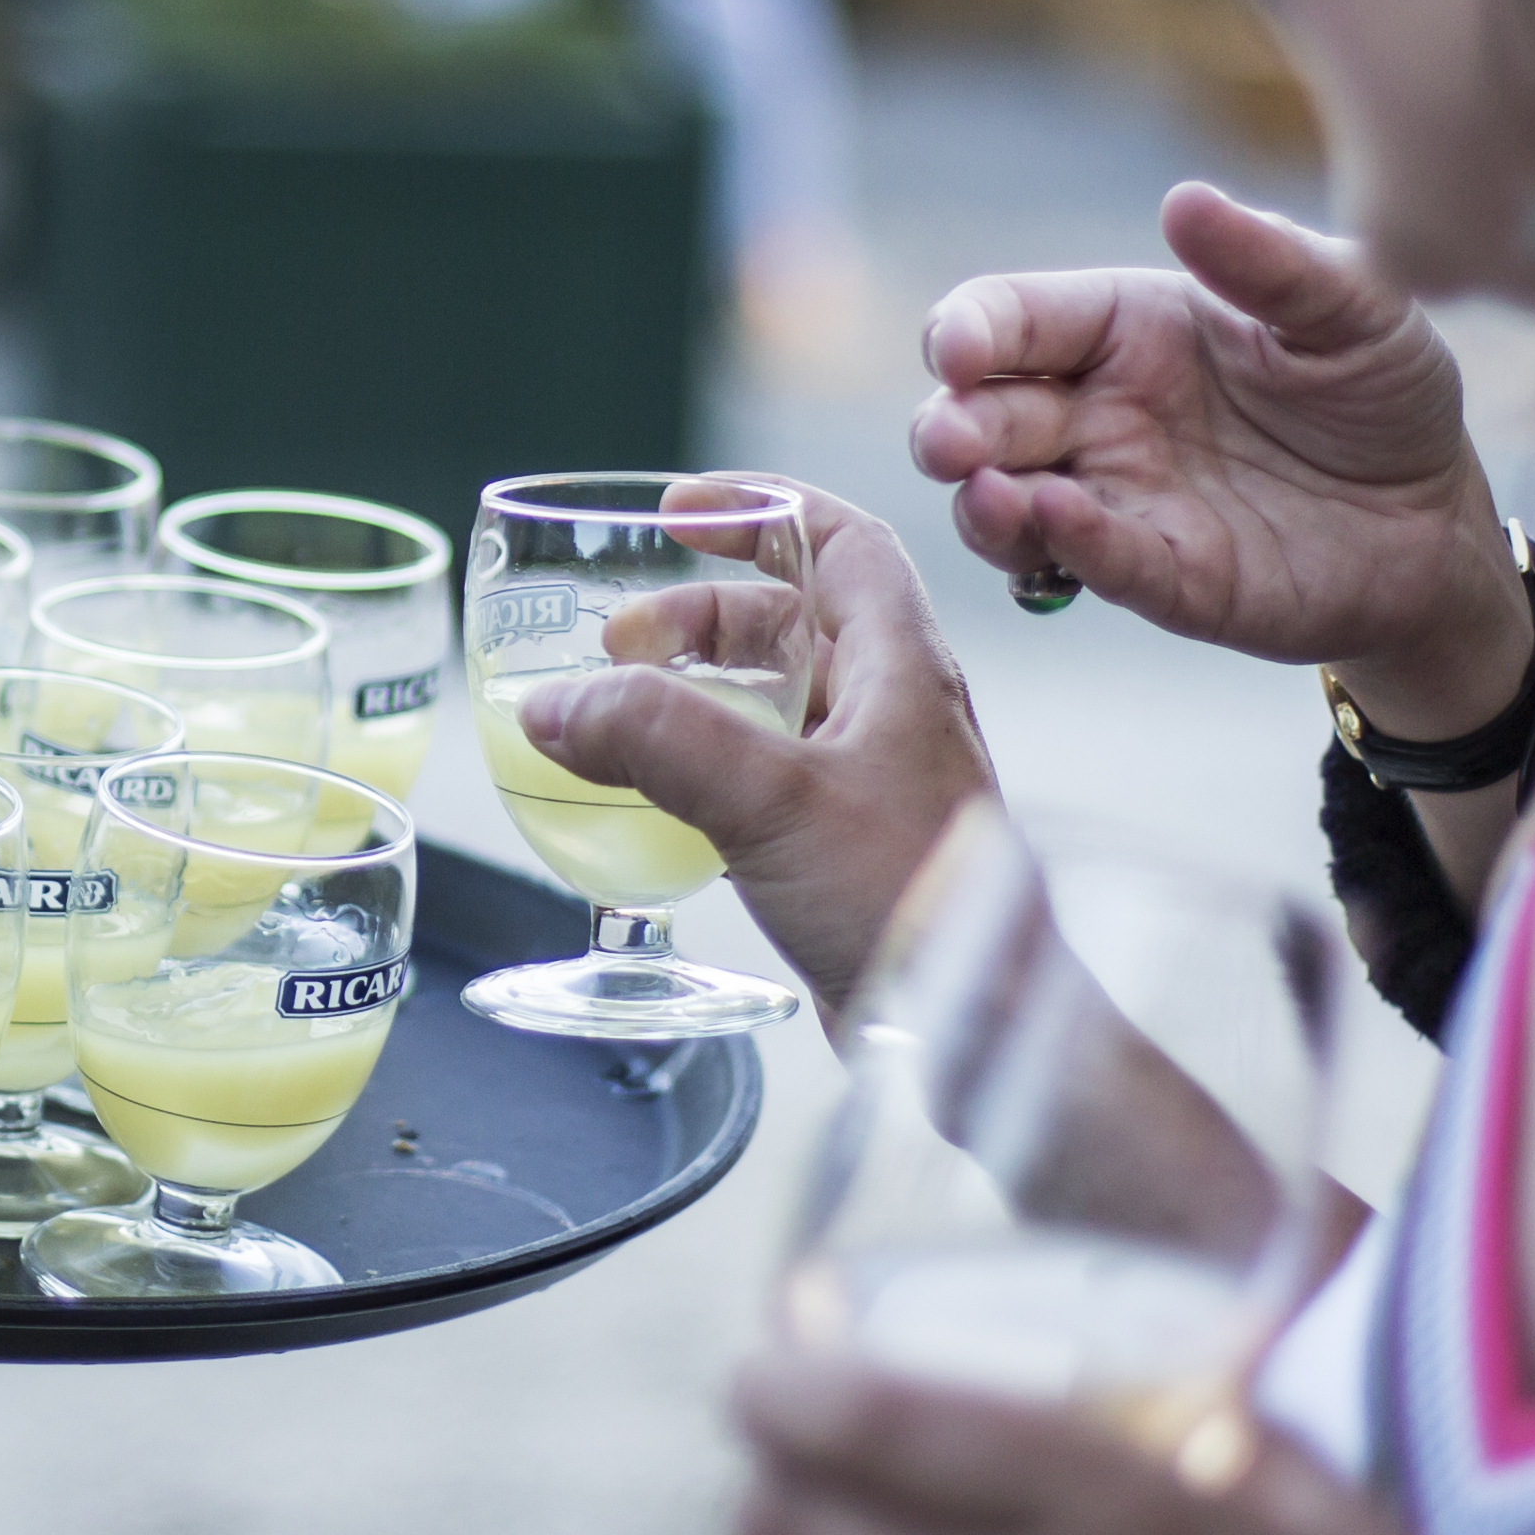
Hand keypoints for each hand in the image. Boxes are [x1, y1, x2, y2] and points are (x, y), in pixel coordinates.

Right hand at [505, 477, 989, 1016]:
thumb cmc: (911, 899)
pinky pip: (764, 778)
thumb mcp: (773, 802)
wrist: (978, 1027)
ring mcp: (870, 782)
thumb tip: (556, 704)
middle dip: (698, 614)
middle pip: (790, 620)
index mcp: (900, 668)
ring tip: (619, 711)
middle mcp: (891, 712)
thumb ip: (660, 741)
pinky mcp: (844, 848)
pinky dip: (704, 767)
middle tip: (617, 641)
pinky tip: (653, 798)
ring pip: (773, 703)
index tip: (681, 510)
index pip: (843, 541)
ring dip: (696, 692)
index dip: (763, 507)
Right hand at [912, 186, 1531, 735]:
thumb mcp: (1350, 308)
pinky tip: (1061, 522)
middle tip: (953, 440)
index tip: (957, 348)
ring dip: (981, 504)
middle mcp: (1100, 416)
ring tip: (993, 494)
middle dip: (950, 428)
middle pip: (984, 417)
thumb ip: (1270, 261)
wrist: (1437, 517)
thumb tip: (1184, 199)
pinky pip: (1099, 565)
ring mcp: (1122, 502)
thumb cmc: (1379, 392)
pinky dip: (1070, 546)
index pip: (1012, 319)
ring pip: (1008, 506)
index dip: (968, 330)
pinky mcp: (1165, 580)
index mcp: (1123, 331)